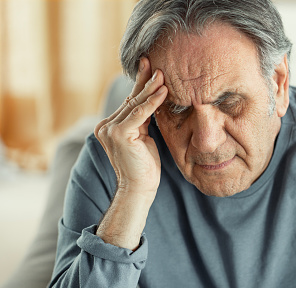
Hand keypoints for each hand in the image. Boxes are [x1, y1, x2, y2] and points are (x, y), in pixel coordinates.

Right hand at [94, 57, 166, 198]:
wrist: (139, 188)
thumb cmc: (145, 166)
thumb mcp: (143, 137)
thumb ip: (142, 120)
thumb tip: (150, 99)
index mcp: (109, 126)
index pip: (129, 101)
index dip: (140, 84)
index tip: (150, 67)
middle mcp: (105, 126)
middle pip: (131, 99)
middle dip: (145, 81)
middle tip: (155, 63)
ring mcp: (109, 129)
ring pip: (135, 104)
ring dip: (150, 88)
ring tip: (163, 74)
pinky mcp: (118, 134)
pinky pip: (139, 113)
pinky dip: (152, 101)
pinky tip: (163, 91)